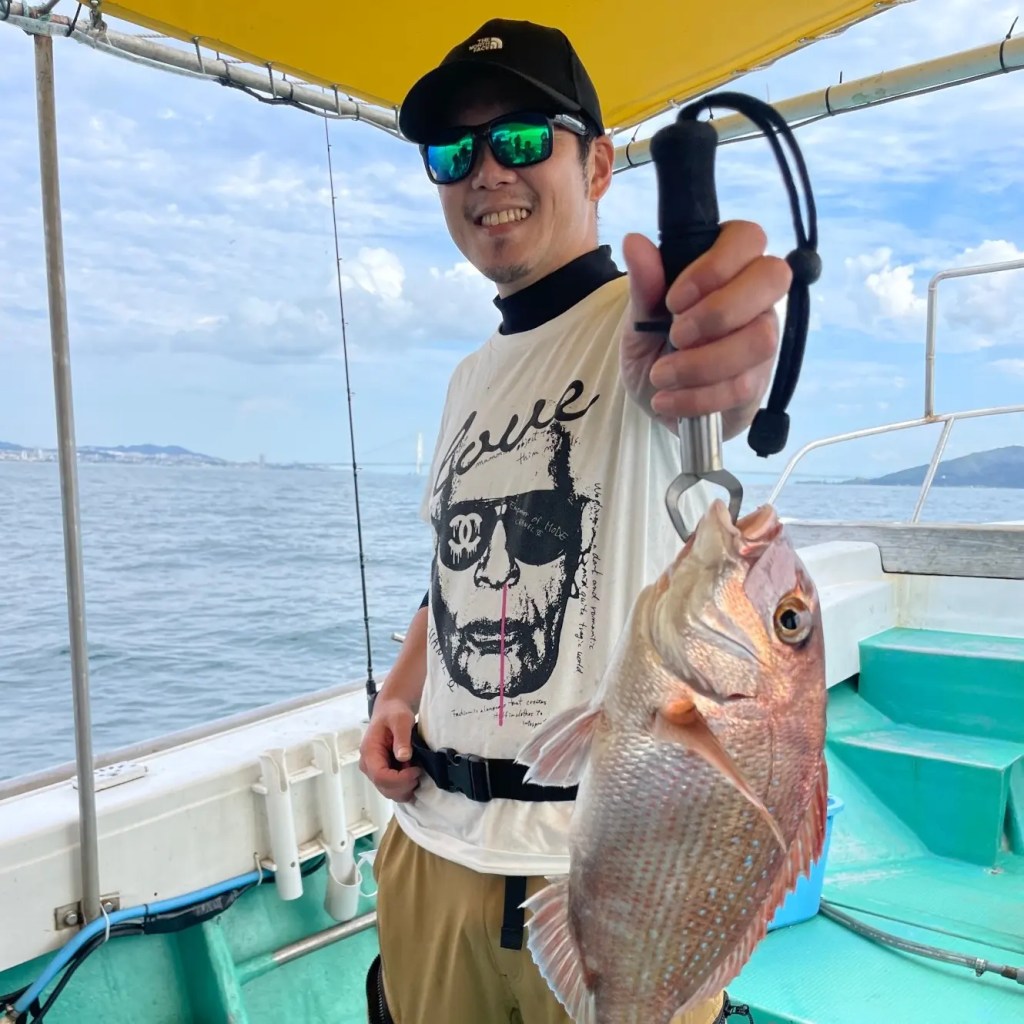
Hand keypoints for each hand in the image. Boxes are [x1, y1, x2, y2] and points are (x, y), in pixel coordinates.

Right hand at [358, 696, 421, 802]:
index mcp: (369, 752)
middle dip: (405, 785)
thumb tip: (404, 757)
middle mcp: (369, 766)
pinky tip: (413, 774)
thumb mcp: (401, 720)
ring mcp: (375, 771)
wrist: (391, 710)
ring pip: (390, 792)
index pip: (381, 777)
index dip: (401, 779)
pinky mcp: (384, 773)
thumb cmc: (394, 713)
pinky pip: (394, 788)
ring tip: (416, 770)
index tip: (416, 770)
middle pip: (385, 788)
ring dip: (406, 787)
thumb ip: (402, 738)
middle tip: (419, 770)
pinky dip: (406, 786)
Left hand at [620, 220, 790, 439]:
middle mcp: (756, 296)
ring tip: (662, 375)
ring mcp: (764, 338)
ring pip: (760, 339)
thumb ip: (645, 285)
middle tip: (676, 336)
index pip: (747, 237)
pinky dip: (696, 397)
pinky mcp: (759, 381)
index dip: (715, 265)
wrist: (659, 397)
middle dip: (719, 311)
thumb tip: (634, 242)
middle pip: (772, 278)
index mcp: (727, 265)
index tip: (674, 300)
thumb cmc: (654, 345)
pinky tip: (667, 400)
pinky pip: (742, 386)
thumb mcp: (639, 318)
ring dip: (702, 364)